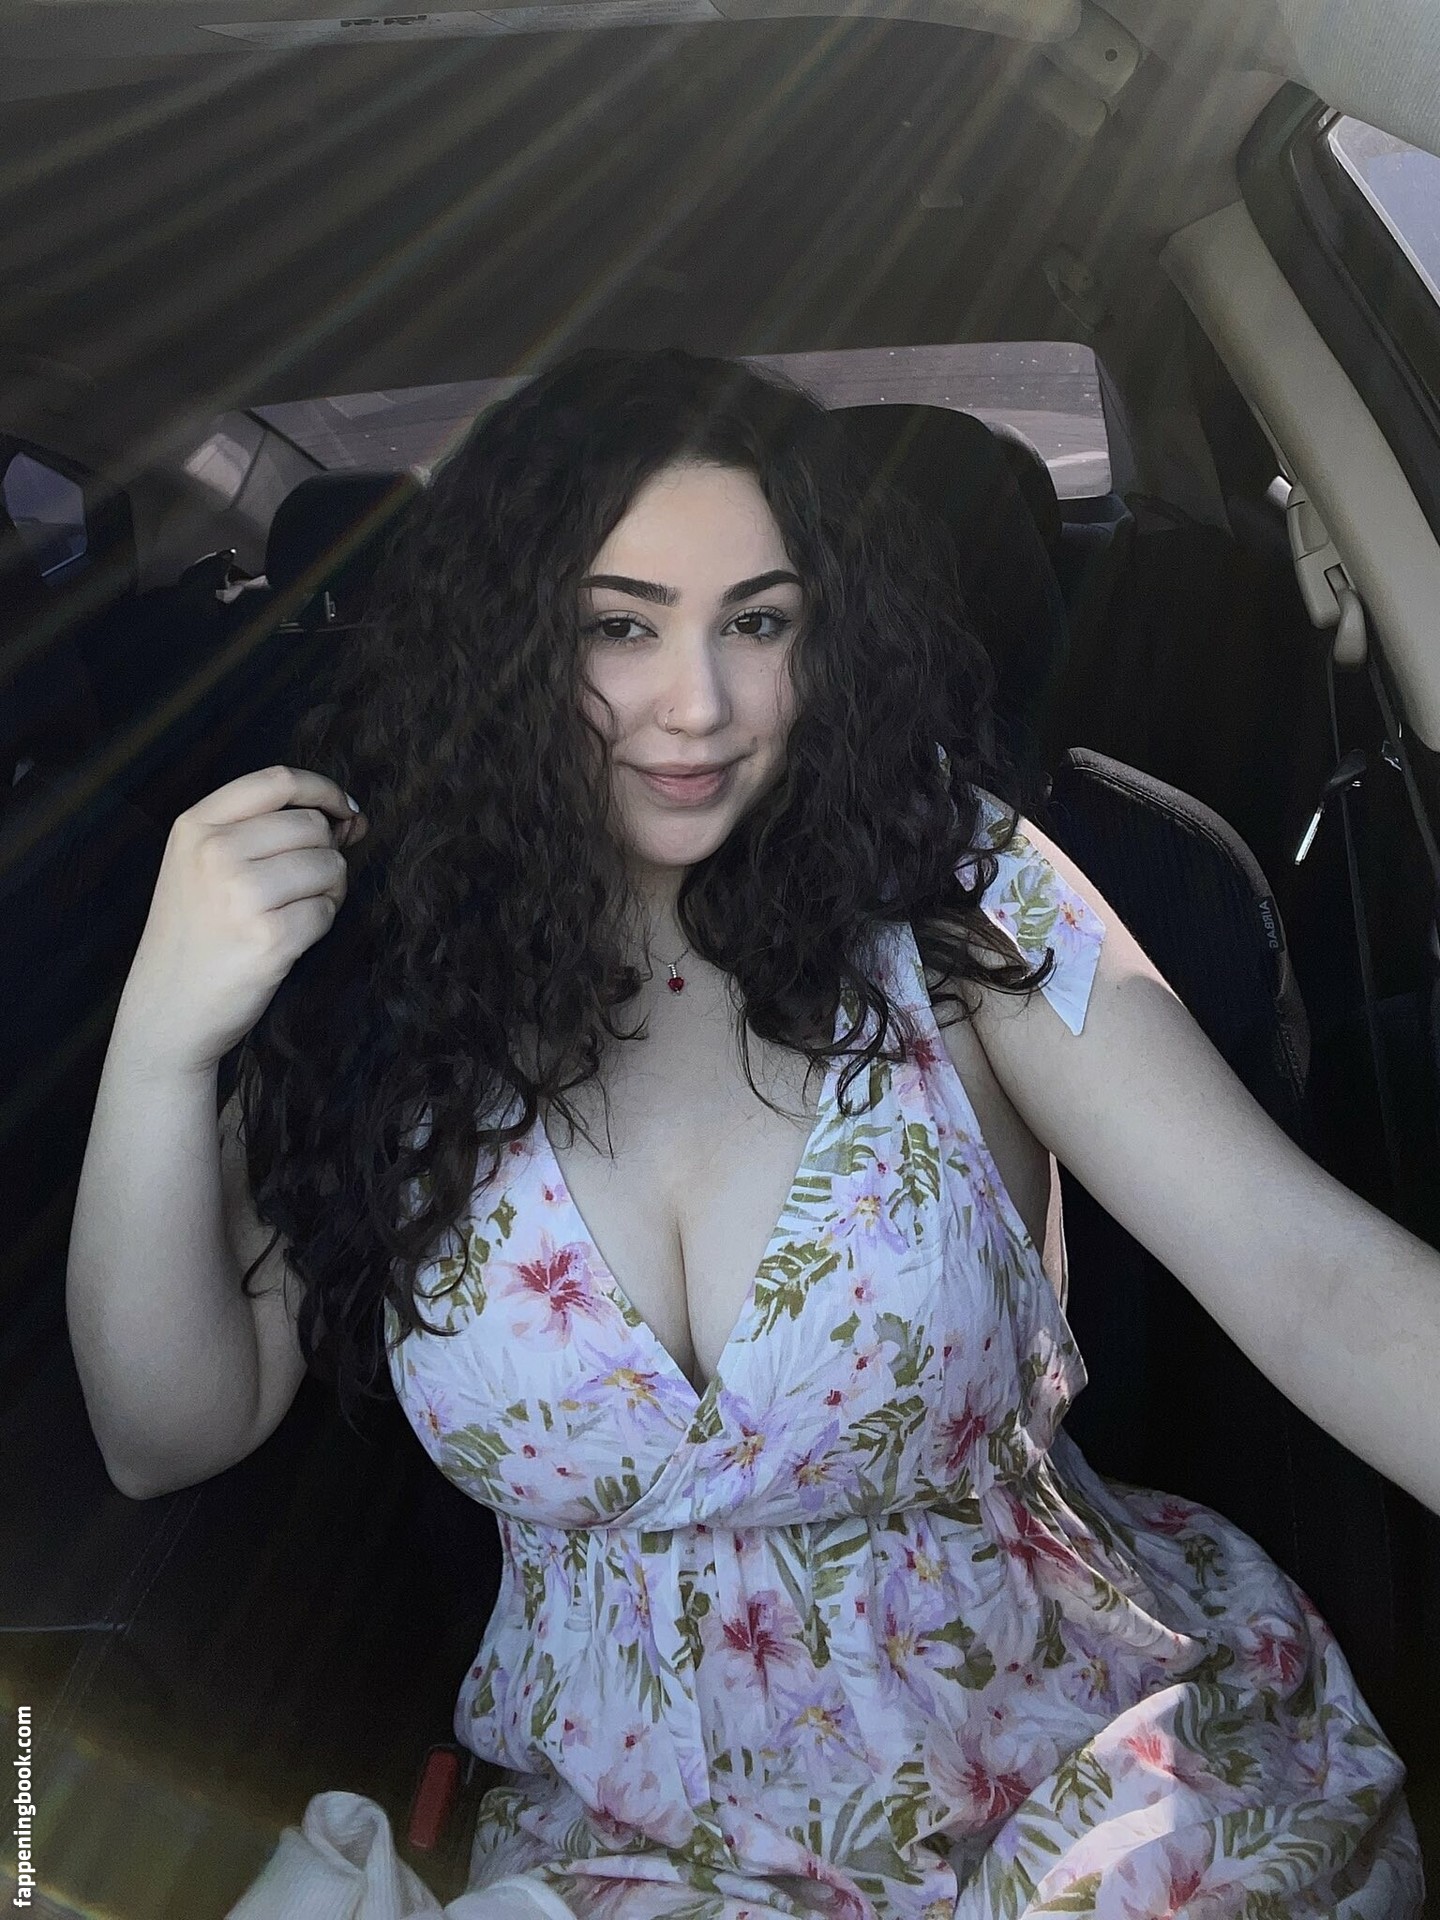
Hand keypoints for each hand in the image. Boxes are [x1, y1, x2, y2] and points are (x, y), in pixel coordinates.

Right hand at [118, 764, 367, 1075]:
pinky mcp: (270, 937)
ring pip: (329, 866)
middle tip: (304, 884)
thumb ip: (266, 831)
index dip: (324, 790)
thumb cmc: (196, 935)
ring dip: (328, 889)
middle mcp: (216, 853)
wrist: (166, 1010)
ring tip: (292, 911)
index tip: (346, 810)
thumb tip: (352, 817)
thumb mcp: (204, 867)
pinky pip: (328, 911)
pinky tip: (289, 938)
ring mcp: (242, 895)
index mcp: (196, 826)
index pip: (278, 781)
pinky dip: (321, 923)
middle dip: (326, 852)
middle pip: (311, 826)